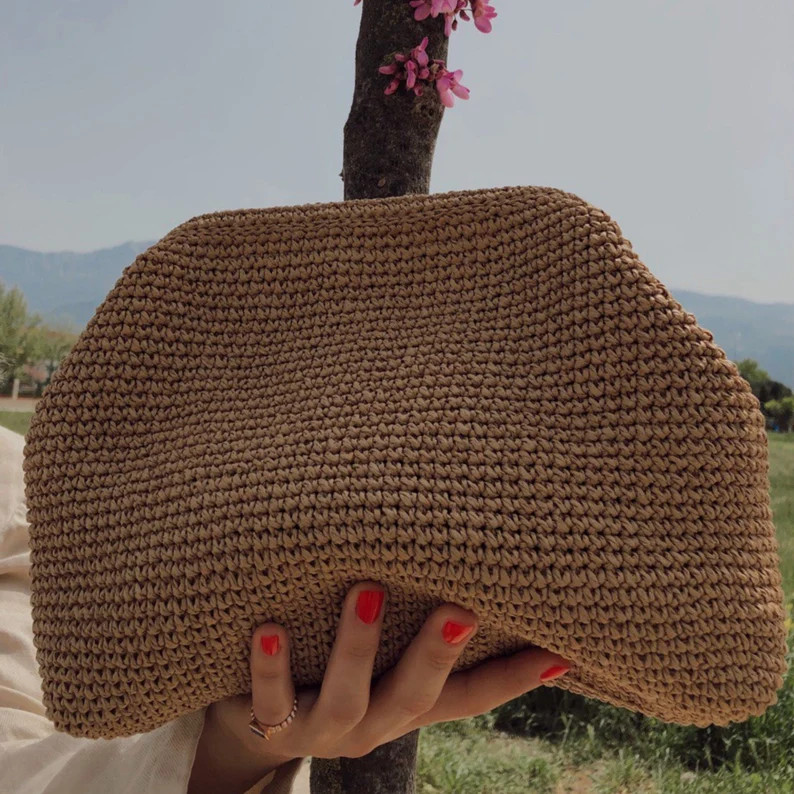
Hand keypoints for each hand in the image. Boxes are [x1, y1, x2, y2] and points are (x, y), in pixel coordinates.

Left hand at [188, 581, 571, 791]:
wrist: (253, 725)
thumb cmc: (328, 668)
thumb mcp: (378, 653)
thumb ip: (408, 619)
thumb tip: (455, 551)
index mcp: (406, 704)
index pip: (470, 696)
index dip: (515, 679)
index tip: (564, 652)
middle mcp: (373, 724)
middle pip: (416, 697)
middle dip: (438, 654)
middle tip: (463, 609)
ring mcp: (323, 730)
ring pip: (348, 699)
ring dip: (359, 645)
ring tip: (366, 588)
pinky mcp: (271, 725)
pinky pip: (271, 700)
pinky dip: (273, 667)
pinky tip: (268, 629)